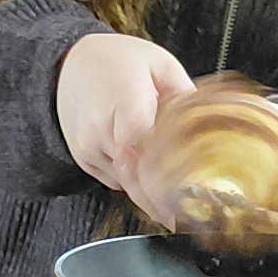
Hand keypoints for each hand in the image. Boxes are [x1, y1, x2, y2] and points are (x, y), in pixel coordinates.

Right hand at [55, 32, 195, 196]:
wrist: (68, 66)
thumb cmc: (114, 62)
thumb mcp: (159, 64)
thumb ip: (184, 95)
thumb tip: (209, 124)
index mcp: (124, 97)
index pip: (140, 140)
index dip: (161, 170)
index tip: (183, 191)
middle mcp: (101, 128)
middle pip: (135, 174)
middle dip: (161, 197)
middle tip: (186, 214)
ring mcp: (90, 148)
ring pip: (128, 183)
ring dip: (150, 188)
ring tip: (170, 183)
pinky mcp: (85, 161)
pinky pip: (117, 181)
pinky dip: (134, 180)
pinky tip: (145, 167)